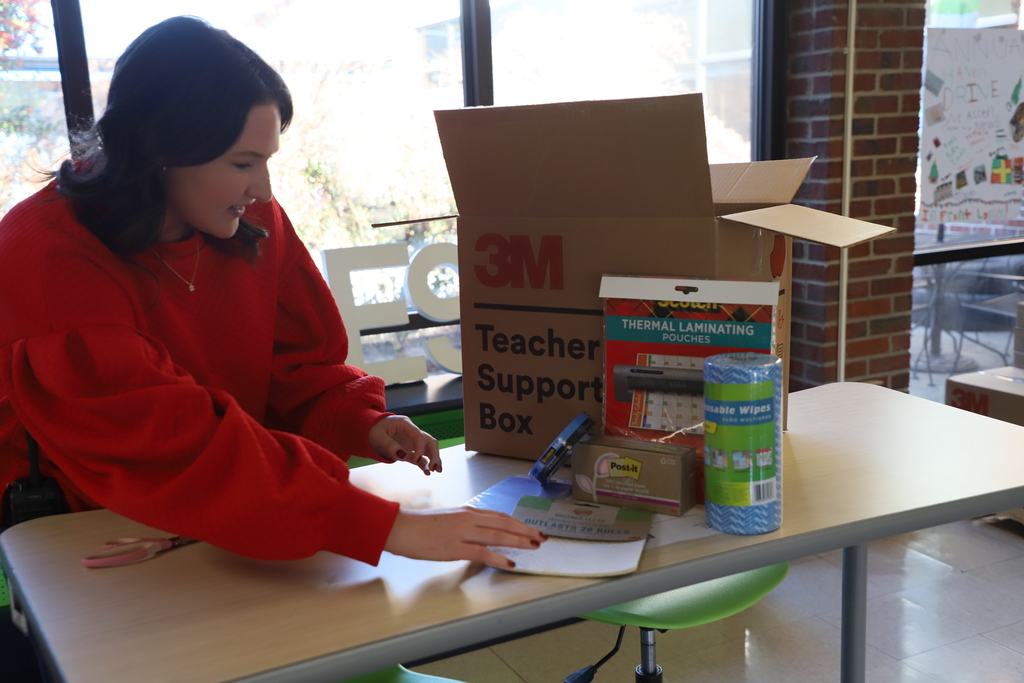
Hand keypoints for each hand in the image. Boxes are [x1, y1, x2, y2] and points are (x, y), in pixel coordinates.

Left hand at [369, 415, 440, 474]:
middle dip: (434, 454)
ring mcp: (412, 442)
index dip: (420, 447)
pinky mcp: (409, 451)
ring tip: (436, 471)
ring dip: (434, 459)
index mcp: (405, 425)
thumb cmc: (373, 429)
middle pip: (429, 441)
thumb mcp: (377, 436)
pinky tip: (427, 472)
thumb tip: (402, 456)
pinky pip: (420, 457)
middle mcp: (412, 433)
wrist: (370, 430)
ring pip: (428, 449)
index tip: (416, 460)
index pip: (418, 435)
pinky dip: (425, 464)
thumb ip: (389, 445)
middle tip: (434, 466)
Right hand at [383, 507, 546, 568]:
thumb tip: (480, 532)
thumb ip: (465, 524)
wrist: (401, 529)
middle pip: (504, 523)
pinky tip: (511, 563)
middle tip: (542, 537)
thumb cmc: (421, 526)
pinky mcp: (456, 547)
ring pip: (498, 535)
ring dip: (519, 540)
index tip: (532, 528)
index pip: (500, 516)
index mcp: (468, 511)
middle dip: (525, 530)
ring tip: (534, 546)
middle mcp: (469, 518)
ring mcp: (463, 532)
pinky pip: (483, 552)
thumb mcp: (448, 519)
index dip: (518, 523)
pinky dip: (499, 557)